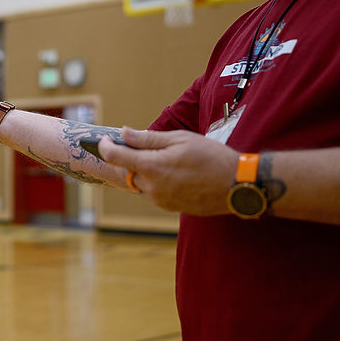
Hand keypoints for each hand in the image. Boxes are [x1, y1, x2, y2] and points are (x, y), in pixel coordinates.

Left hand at [96, 127, 238, 215]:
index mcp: (152, 167)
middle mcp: (152, 187)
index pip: (115, 157)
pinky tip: (175, 173)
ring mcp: (160, 200)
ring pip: (141, 183)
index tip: (103, 140)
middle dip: (129, 158)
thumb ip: (148, 138)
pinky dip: (156, 181)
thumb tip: (123, 133)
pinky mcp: (169, 207)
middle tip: (141, 146)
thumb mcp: (180, 139)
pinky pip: (153, 192)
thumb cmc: (211, 157)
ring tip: (168, 159)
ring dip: (145, 171)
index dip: (104, 146)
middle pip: (127, 171)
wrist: (237, 185)